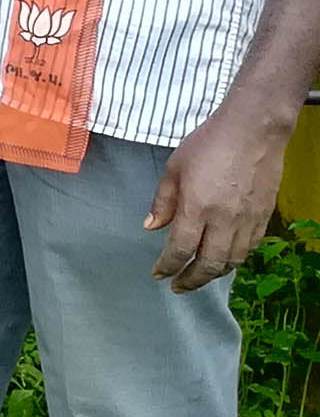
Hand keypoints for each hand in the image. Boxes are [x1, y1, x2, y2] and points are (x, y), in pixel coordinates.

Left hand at [145, 105, 293, 290]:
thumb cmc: (209, 144)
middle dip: (191, 280)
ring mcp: (248, 220)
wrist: (253, 130)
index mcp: (197, 208)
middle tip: (178, 286)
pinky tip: (224, 259)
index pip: (180, 249)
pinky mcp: (264, 216)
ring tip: (199, 276)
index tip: (158, 274)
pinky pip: (250, 248)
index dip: (168, 266)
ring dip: (214, 274)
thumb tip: (151, 227)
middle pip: (209, 264)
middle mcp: (225, 220)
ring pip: (232, 260)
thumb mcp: (174, 169)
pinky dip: (235, 260)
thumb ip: (163, 201)